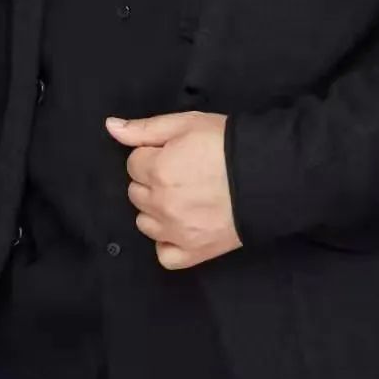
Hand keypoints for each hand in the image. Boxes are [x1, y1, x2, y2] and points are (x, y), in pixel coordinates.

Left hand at [104, 110, 242, 269]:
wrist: (268, 175)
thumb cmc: (226, 144)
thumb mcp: (186, 123)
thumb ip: (144, 129)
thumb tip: (110, 127)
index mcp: (157, 170)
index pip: (133, 164)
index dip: (152, 155)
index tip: (173, 154)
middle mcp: (161, 204)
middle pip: (136, 193)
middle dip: (151, 181)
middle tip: (180, 173)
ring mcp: (176, 231)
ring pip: (145, 223)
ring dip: (156, 210)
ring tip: (183, 198)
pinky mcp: (194, 252)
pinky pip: (164, 255)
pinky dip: (167, 242)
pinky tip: (180, 227)